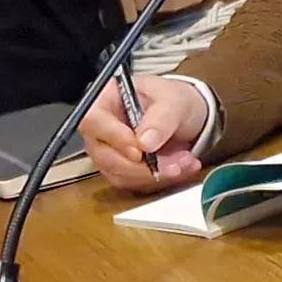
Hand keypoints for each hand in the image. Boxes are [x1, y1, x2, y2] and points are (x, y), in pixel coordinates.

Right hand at [80, 76, 207, 193]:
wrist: (187, 116)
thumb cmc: (174, 100)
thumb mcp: (174, 101)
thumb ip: (160, 119)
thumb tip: (144, 142)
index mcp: (106, 99)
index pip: (94, 121)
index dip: (115, 139)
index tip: (141, 150)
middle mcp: (102, 127)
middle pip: (104, 155)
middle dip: (142, 165)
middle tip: (174, 162)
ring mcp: (109, 150)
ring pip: (119, 174)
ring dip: (154, 174)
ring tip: (184, 162)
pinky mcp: (120, 168)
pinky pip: (132, 183)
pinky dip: (158, 180)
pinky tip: (180, 169)